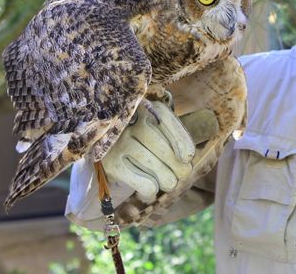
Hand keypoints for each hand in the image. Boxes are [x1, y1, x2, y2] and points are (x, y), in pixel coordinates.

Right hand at [101, 99, 217, 202]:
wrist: (100, 145)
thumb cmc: (138, 136)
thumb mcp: (155, 125)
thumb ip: (173, 132)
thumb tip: (196, 149)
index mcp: (145, 107)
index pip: (167, 121)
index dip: (182, 142)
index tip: (189, 158)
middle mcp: (129, 121)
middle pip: (161, 147)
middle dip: (177, 166)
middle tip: (182, 175)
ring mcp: (117, 143)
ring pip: (153, 166)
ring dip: (167, 180)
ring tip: (169, 183)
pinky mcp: (109, 164)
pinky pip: (141, 181)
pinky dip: (150, 189)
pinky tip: (149, 189)